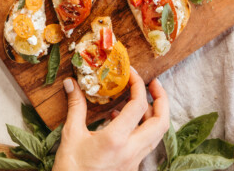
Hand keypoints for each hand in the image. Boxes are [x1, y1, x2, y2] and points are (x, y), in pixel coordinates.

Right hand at [53, 67, 169, 170]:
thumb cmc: (70, 170)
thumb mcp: (71, 135)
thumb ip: (76, 106)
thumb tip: (71, 83)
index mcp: (116, 140)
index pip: (139, 106)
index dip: (138, 85)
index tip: (131, 73)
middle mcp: (131, 152)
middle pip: (161, 123)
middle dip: (162, 99)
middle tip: (154, 83)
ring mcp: (134, 162)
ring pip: (156, 135)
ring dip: (154, 113)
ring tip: (139, 99)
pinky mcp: (131, 168)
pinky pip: (145, 144)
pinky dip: (142, 127)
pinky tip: (121, 120)